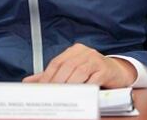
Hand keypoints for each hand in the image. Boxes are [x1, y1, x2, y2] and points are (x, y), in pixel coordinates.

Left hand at [22, 43, 136, 87]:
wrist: (118, 72)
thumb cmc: (93, 72)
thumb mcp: (72, 70)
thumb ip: (52, 75)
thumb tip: (28, 82)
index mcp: (75, 50)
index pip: (56, 62)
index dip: (46, 76)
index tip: (39, 90)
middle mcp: (85, 52)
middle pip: (67, 67)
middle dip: (56, 83)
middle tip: (49, 96)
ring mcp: (96, 59)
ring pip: (79, 72)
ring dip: (69, 86)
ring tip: (62, 97)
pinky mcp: (105, 70)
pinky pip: (93, 80)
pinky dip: (84, 88)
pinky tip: (79, 95)